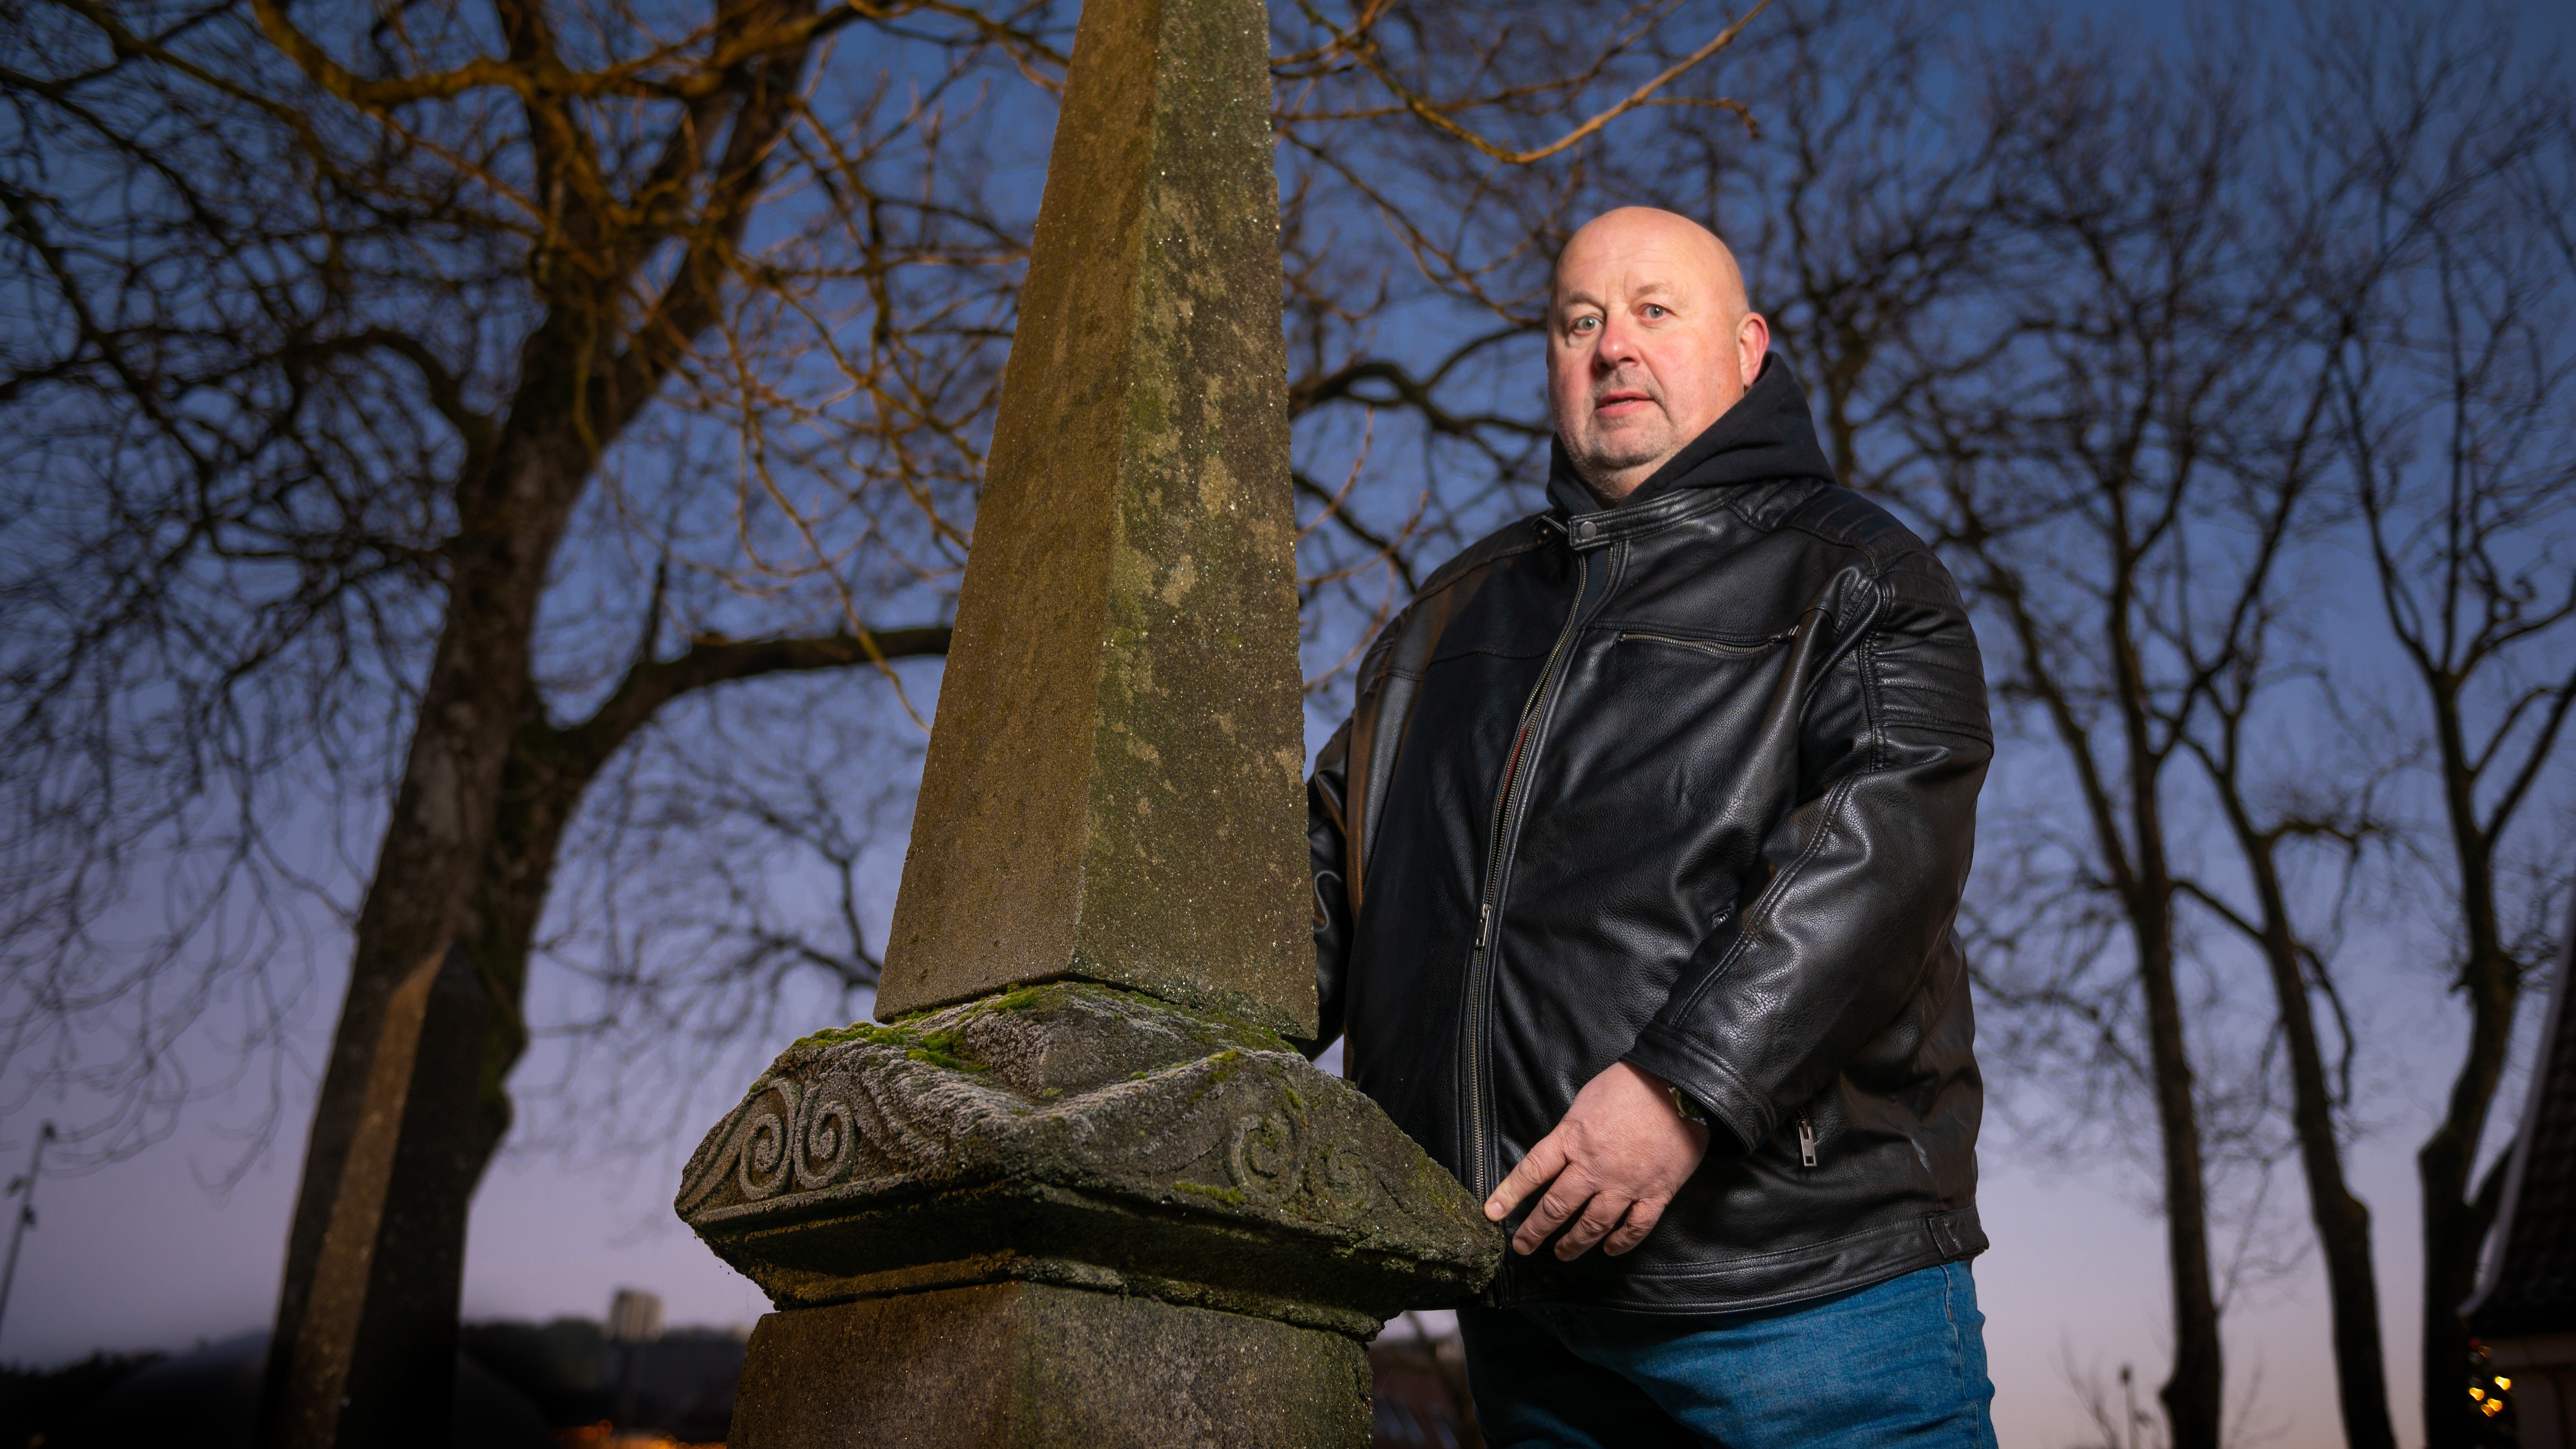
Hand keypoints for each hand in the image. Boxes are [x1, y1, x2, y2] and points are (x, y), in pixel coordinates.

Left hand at [1483, 1060, 1708, 1259]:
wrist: (1680, 1086)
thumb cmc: (1631, 1084)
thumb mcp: (1585, 1099)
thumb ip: (1571, 1130)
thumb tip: (1562, 1150)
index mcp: (1572, 1138)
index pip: (1532, 1171)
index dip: (1509, 1195)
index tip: (1492, 1213)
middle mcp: (1593, 1167)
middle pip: (1556, 1207)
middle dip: (1535, 1231)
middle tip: (1523, 1247)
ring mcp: (1625, 1184)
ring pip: (1593, 1225)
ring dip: (1574, 1243)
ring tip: (1562, 1252)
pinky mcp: (1656, 1193)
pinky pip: (1635, 1227)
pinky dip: (1621, 1243)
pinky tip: (1610, 1249)